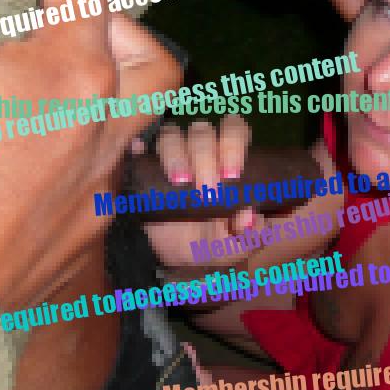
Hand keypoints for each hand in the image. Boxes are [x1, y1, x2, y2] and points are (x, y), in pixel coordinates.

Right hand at [0, 0, 181, 311]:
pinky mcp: (68, 253)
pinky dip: (79, 153)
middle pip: (151, 66)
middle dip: (121, 25)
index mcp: (70, 79)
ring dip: (107, 94)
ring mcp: (90, 206)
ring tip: (54, 80)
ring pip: (131, 132)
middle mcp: (100, 144)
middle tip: (71, 9)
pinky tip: (30, 156)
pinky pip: (100, 188)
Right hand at [139, 114, 265, 270]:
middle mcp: (201, 151)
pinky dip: (137, 151)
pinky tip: (138, 154)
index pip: (234, 130)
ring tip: (180, 181)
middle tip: (208, 188)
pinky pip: (137, 150)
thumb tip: (248, 217)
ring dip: (176, 155)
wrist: (183, 259)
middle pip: (201, 132)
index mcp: (230, 158)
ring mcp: (171, 156)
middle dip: (205, 156)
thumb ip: (252, 234)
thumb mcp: (240, 245)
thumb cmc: (219, 242)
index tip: (231, 176)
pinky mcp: (143, 169)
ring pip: (171, 136)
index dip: (233, 145)